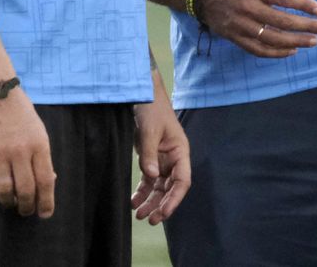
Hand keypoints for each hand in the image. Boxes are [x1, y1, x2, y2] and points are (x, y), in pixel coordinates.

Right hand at [0, 85, 55, 217]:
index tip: (45, 213)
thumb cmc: (21, 114)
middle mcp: (19, 150)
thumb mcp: (39, 131)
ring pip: (4, 189)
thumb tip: (47, 182)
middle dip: (26, 206)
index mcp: (39, 144)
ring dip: (7, 202)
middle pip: (25, 189)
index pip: (45, 181)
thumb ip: (42, 156)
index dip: (46, 202)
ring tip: (10, 204)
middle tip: (25, 211)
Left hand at [132, 97, 190, 224]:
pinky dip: (142, 192)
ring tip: (139, 215)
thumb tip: (152, 177)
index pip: (182, 181)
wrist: (142, 95)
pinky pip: (149, 180)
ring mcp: (162, 160)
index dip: (175, 199)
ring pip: (159, 187)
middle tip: (150, 220)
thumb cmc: (152, 109)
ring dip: (151, 201)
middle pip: (171, 188)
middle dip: (162, 205)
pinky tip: (134, 202)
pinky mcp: (151, 159)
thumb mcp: (150, 131)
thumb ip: (150, 154)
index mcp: (180, 152)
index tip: (163, 213)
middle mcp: (174, 159)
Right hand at [201, 0, 316, 57]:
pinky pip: (257, 49)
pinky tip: (292, 51)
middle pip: (281, 21)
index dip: (303, 5)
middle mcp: (248, 8)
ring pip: (271, 38)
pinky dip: (276, 53)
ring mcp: (240, 24)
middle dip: (306, 26)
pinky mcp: (235, 37)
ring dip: (295, 42)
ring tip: (313, 41)